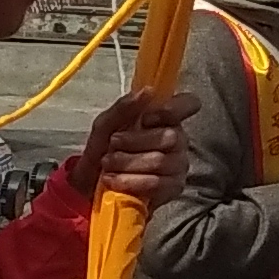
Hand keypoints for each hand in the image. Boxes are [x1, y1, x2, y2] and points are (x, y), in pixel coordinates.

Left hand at [77, 88, 190, 211]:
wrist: (90, 184)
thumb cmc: (103, 150)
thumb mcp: (105, 124)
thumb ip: (124, 107)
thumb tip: (148, 91)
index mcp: (164, 118)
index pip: (188, 104)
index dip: (172, 109)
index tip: (146, 118)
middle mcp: (178, 140)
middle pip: (170, 136)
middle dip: (134, 141)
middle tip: (112, 145)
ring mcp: (178, 165)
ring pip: (160, 161)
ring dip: (128, 162)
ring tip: (107, 164)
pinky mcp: (173, 188)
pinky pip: (158, 184)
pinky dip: (131, 181)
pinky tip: (114, 180)